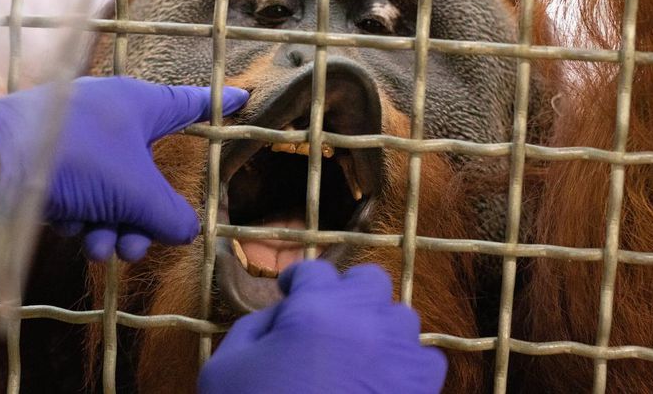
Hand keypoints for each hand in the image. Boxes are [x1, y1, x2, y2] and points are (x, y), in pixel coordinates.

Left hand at [0, 77, 248, 260]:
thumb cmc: (77, 161)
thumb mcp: (136, 195)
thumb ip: (171, 217)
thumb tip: (185, 230)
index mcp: (139, 105)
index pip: (190, 104)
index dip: (218, 105)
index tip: (242, 97)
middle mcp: (111, 116)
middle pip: (149, 170)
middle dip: (145, 215)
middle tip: (139, 243)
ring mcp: (79, 137)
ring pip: (115, 189)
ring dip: (115, 225)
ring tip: (104, 248)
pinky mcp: (51, 159)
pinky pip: (85, 192)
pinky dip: (86, 217)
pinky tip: (76, 233)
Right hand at [198, 260, 446, 393]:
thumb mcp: (225, 368)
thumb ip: (253, 328)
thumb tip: (281, 314)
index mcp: (315, 310)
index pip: (313, 271)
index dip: (298, 279)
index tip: (290, 290)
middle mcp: (365, 322)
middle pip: (368, 280)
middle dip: (347, 291)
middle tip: (326, 315)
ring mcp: (399, 356)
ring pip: (400, 318)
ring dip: (378, 326)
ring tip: (356, 351)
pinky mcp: (421, 390)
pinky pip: (426, 360)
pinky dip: (406, 364)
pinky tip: (382, 380)